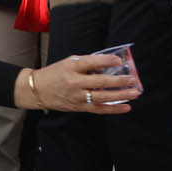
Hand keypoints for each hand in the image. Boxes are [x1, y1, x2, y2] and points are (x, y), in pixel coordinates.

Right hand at [14, 55, 141, 113]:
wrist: (36, 90)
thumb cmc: (54, 74)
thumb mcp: (67, 63)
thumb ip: (86, 63)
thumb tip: (108, 65)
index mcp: (71, 68)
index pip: (91, 62)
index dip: (106, 61)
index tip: (119, 61)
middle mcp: (74, 82)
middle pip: (100, 82)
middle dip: (119, 81)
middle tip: (133, 79)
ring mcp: (76, 96)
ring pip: (102, 97)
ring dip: (120, 95)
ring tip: (135, 93)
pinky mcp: (78, 107)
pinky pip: (98, 109)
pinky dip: (113, 109)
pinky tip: (126, 107)